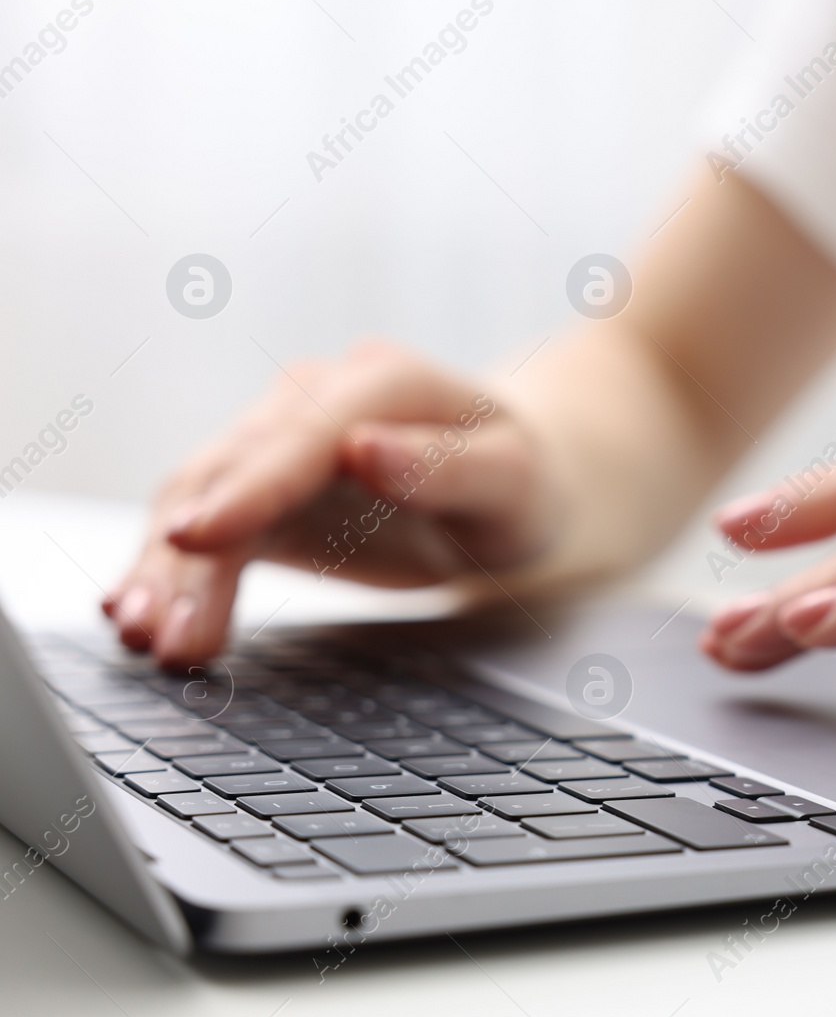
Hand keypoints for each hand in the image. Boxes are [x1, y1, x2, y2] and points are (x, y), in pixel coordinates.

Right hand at [103, 341, 554, 664]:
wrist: (506, 483)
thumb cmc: (520, 481)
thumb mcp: (513, 480)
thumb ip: (447, 467)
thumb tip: (365, 450)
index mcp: (385, 382)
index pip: (306, 433)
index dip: (251, 485)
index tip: (199, 536)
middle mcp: (317, 399)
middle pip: (237, 469)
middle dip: (192, 550)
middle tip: (163, 632)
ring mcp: (280, 442)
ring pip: (201, 496)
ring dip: (164, 567)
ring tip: (140, 634)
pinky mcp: (262, 490)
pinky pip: (202, 525)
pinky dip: (168, 570)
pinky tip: (136, 610)